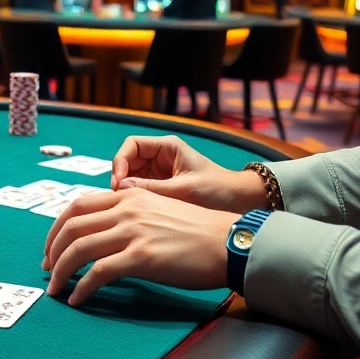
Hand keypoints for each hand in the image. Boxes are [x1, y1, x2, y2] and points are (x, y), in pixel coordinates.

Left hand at [42, 188, 236, 304]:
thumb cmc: (199, 232)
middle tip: (47, 270)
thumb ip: (132, 215)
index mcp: (129, 198)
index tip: (51, 247)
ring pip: (78, 249)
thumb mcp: (159, 211)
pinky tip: (77, 299)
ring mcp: (132, 233)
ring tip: (55, 289)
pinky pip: (98, 273)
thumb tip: (106, 232)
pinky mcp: (141, 257)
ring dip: (60, 272)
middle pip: (71, 226)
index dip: (57, 228)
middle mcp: (126, 210)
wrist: (229, 242)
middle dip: (52, 250)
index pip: (77, 206)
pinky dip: (82, 287)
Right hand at [111, 135, 265, 214]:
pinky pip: (141, 191)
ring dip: (126, 191)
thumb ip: (151, 189)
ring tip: (126, 208)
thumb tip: (120, 188)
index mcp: (167, 147)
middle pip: (128, 162)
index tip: (119, 182)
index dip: (120, 162)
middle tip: (119, 198)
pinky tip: (135, 212)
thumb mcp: (183, 190)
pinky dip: (135, 200)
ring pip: (131, 178)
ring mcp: (160, 174)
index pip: (132, 146)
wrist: (241, 203)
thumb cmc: (218, 191)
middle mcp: (160, 158)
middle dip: (121, 178)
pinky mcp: (162, 189)